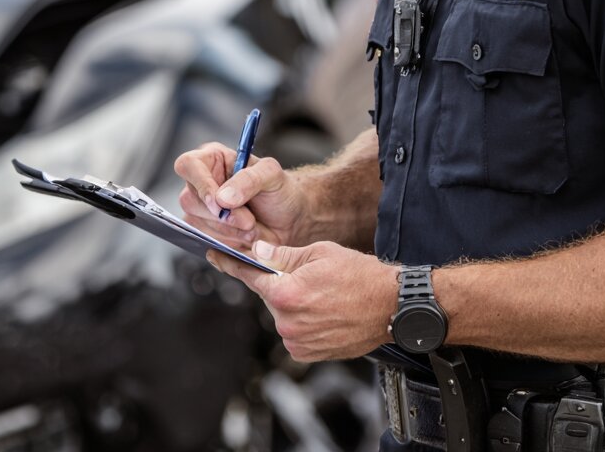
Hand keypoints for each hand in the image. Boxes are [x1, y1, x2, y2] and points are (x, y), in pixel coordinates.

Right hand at [175, 143, 307, 249]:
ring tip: (253, 227)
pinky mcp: (206, 232)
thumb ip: (249, 179)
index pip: (188, 165)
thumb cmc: (279, 190)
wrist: (289, 220)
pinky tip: (246, 237)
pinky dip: (229, 243)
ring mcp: (201, 209)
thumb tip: (222, 198)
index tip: (220, 203)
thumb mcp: (272, 174)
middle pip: (190, 200)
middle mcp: (202, 182)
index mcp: (213, 159)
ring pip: (197, 225)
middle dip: (222, 216)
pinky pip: (207, 242)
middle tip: (249, 220)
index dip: (200, 185)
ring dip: (228, 231)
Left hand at [208, 239, 398, 360]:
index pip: (249, 275)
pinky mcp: (306, 354)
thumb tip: (256, 252)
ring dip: (294, 303)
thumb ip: (282, 255)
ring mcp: (297, 341)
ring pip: (282, 314)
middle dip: (281, 283)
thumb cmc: (359, 275)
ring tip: (324, 295)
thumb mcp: (319, 253)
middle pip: (269, 295)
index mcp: (286, 292)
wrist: (390, 306)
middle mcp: (287, 321)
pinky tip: (325, 311)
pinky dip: (303, 321)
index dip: (231, 263)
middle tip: (309, 276)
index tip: (214, 256)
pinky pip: (294, 332)